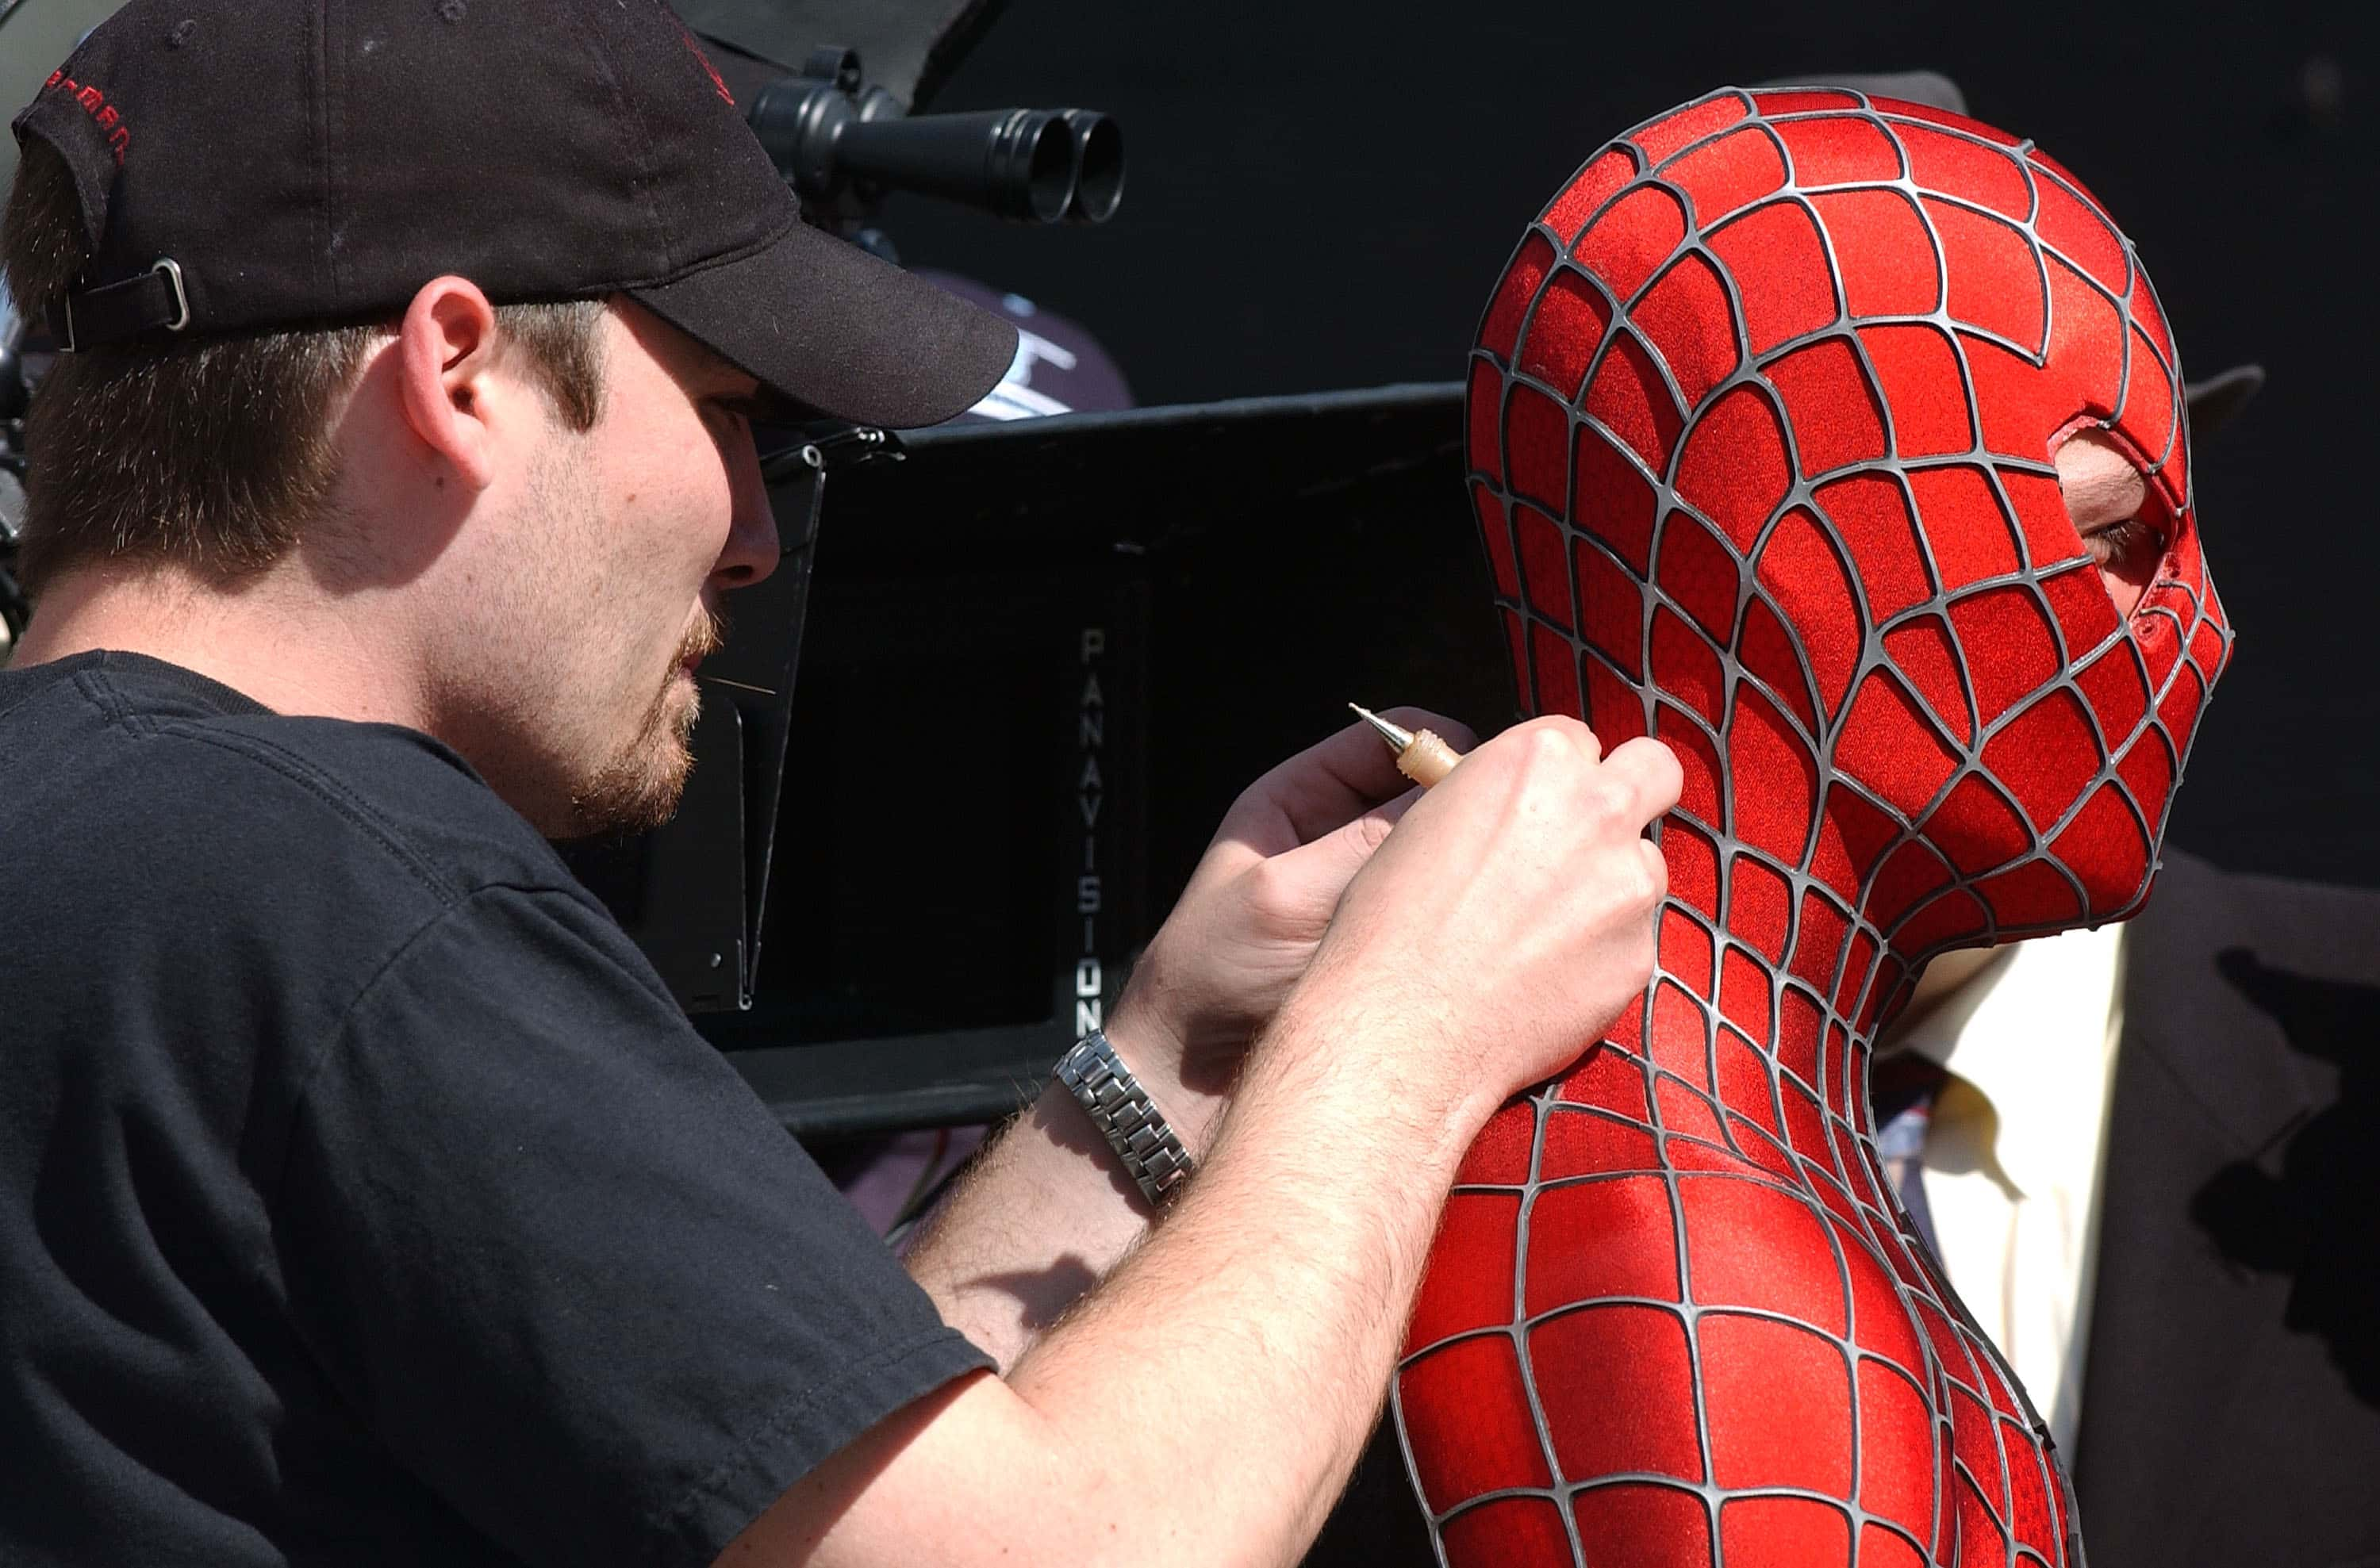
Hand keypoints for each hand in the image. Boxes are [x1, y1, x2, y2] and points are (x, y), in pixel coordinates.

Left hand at [1105, 708, 1477, 1143]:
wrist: (1188, 1092)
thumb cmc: (1208, 984)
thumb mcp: (1283, 900)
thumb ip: (1363, 847)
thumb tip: (1455, 799)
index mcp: (1299, 801)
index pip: (1390, 741)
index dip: (1442, 749)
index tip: (1487, 780)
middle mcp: (1339, 842)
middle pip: (1428, 799)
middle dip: (1468, 814)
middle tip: (1509, 841)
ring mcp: (1369, 899)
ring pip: (1444, 863)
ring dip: (1472, 875)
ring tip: (1501, 895)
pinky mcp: (1393, 956)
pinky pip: (1445, 924)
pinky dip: (1469, 928)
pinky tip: (1489, 942)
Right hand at [1283, 716, 1680, 1126]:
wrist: (1405, 1026)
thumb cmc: (1394, 926)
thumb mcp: (1427, 824)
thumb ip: (1497, 795)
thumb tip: (1522, 806)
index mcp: (1536, 760)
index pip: (1580, 740)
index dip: (1560, 775)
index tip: (1543, 804)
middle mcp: (1595, 809)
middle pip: (1654, 770)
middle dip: (1633, 791)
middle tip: (1596, 830)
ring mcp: (1626, 883)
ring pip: (1645, 865)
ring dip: (1611, 885)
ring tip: (1546, 929)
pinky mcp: (1638, 953)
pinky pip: (1632, 938)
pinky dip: (1601, 951)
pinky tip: (1547, 975)